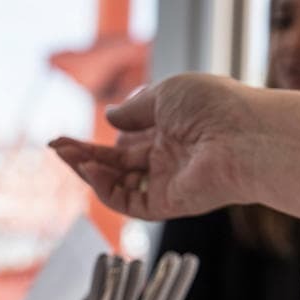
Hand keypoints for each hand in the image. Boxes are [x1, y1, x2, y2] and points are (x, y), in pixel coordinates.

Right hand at [49, 73, 299, 223]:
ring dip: (90, 172)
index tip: (68, 137)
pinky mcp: (168, 204)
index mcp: (172, 131)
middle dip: (84, 156)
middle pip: (117, 164)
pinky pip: (129, 202)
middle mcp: (168, 159)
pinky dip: (106, 190)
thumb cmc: (214, 106)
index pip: (127, 141)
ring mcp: (167, 182)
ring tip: (67, 157)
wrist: (243, 136)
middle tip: (56, 148)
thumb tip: (110, 117)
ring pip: (118, 184)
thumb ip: (133, 108)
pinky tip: (91, 171)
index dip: (97, 139)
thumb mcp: (166, 93)